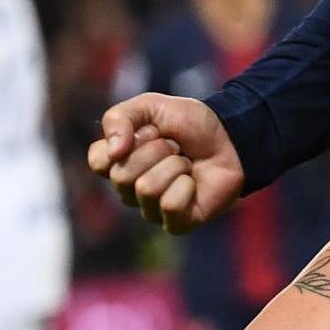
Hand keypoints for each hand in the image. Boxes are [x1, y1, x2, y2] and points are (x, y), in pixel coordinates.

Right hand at [87, 93, 246, 232]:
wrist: (231, 136)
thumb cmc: (189, 123)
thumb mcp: (151, 106)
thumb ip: (119, 118)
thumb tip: (113, 153)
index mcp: (119, 162)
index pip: (98, 161)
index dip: (127, 139)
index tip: (150, 130)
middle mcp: (130, 189)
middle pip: (122, 176)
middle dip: (156, 151)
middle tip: (175, 146)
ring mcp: (151, 209)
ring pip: (146, 190)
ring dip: (174, 166)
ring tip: (186, 162)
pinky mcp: (176, 223)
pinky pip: (170, 206)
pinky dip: (187, 185)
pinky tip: (194, 182)